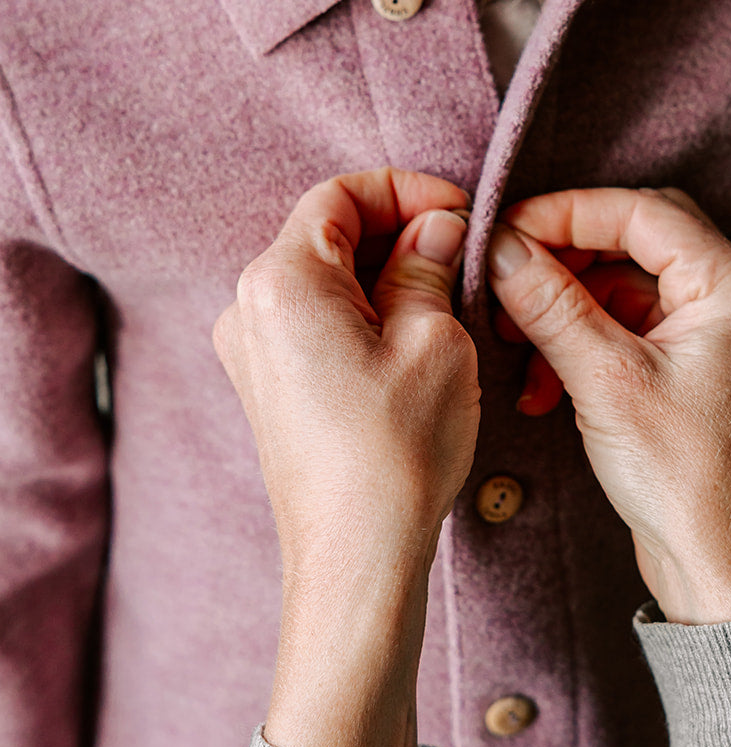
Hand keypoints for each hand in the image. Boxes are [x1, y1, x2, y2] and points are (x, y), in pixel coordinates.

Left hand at [214, 168, 479, 746]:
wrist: (357, 557)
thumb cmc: (395, 451)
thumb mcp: (436, 339)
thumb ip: (430, 265)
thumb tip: (436, 226)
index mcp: (281, 280)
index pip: (339, 193)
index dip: (406, 190)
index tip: (459, 210)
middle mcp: (249, 308)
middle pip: (327, 234)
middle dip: (399, 233)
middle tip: (465, 256)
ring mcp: (252, 352)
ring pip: (325, 280)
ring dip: (386, 276)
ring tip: (450, 303)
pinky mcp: (268, 388)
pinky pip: (317, 324)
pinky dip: (365, 315)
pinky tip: (416, 343)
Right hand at [488, 187, 730, 624]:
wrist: (721, 568)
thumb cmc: (686, 480)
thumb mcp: (606, 381)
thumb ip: (551, 303)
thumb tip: (499, 246)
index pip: (640, 212)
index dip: (563, 213)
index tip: (502, 231)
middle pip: (634, 239)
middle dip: (563, 258)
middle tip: (506, 276)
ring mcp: (719, 332)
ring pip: (626, 285)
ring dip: (567, 308)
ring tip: (516, 341)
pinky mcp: (696, 367)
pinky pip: (631, 328)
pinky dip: (584, 343)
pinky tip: (543, 386)